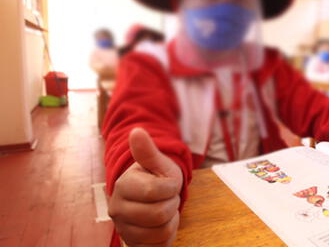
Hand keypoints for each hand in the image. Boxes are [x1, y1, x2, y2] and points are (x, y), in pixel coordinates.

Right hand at [108, 128, 183, 246]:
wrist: (151, 198)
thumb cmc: (156, 177)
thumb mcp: (158, 163)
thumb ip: (148, 151)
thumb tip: (137, 131)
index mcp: (123, 186)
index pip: (155, 191)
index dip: (171, 186)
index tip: (167, 182)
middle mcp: (117, 210)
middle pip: (160, 214)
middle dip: (172, 203)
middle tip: (166, 197)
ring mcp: (124, 230)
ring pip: (162, 231)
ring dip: (171, 219)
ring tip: (163, 208)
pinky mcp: (133, 244)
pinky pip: (161, 245)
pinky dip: (168, 235)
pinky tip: (161, 224)